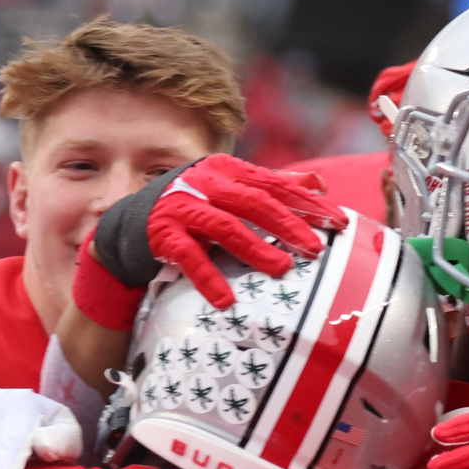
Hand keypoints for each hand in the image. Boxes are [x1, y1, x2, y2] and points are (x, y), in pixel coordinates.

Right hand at [91, 154, 345, 311]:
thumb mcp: (228, 191)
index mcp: (225, 169)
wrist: (131, 226)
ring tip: (282, 270)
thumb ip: (269, 186)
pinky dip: (209, 279)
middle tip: (315, 248)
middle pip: (255, 202)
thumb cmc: (190, 208)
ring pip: (227, 228)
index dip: (307, 203)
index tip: (337, 221)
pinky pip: (191, 258)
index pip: (273, 184)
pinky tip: (227, 300)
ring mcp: (182, 208)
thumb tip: (317, 183)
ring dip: (256, 250)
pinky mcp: (163, 236)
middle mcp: (204, 183)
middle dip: (289, 225)